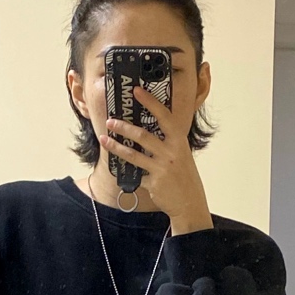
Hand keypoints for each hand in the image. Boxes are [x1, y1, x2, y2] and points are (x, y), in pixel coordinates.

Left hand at [105, 86, 211, 233]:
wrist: (190, 203)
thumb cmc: (185, 176)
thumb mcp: (182, 154)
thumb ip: (168, 142)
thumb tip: (148, 128)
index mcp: (179, 141)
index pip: (164, 117)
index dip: (150, 102)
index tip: (137, 91)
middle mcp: (171, 153)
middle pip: (143, 135)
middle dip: (123, 127)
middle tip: (110, 121)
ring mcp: (162, 169)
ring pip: (134, 154)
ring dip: (116, 146)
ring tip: (104, 138)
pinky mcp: (153, 183)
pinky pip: (135, 174)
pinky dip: (125, 171)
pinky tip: (115, 167)